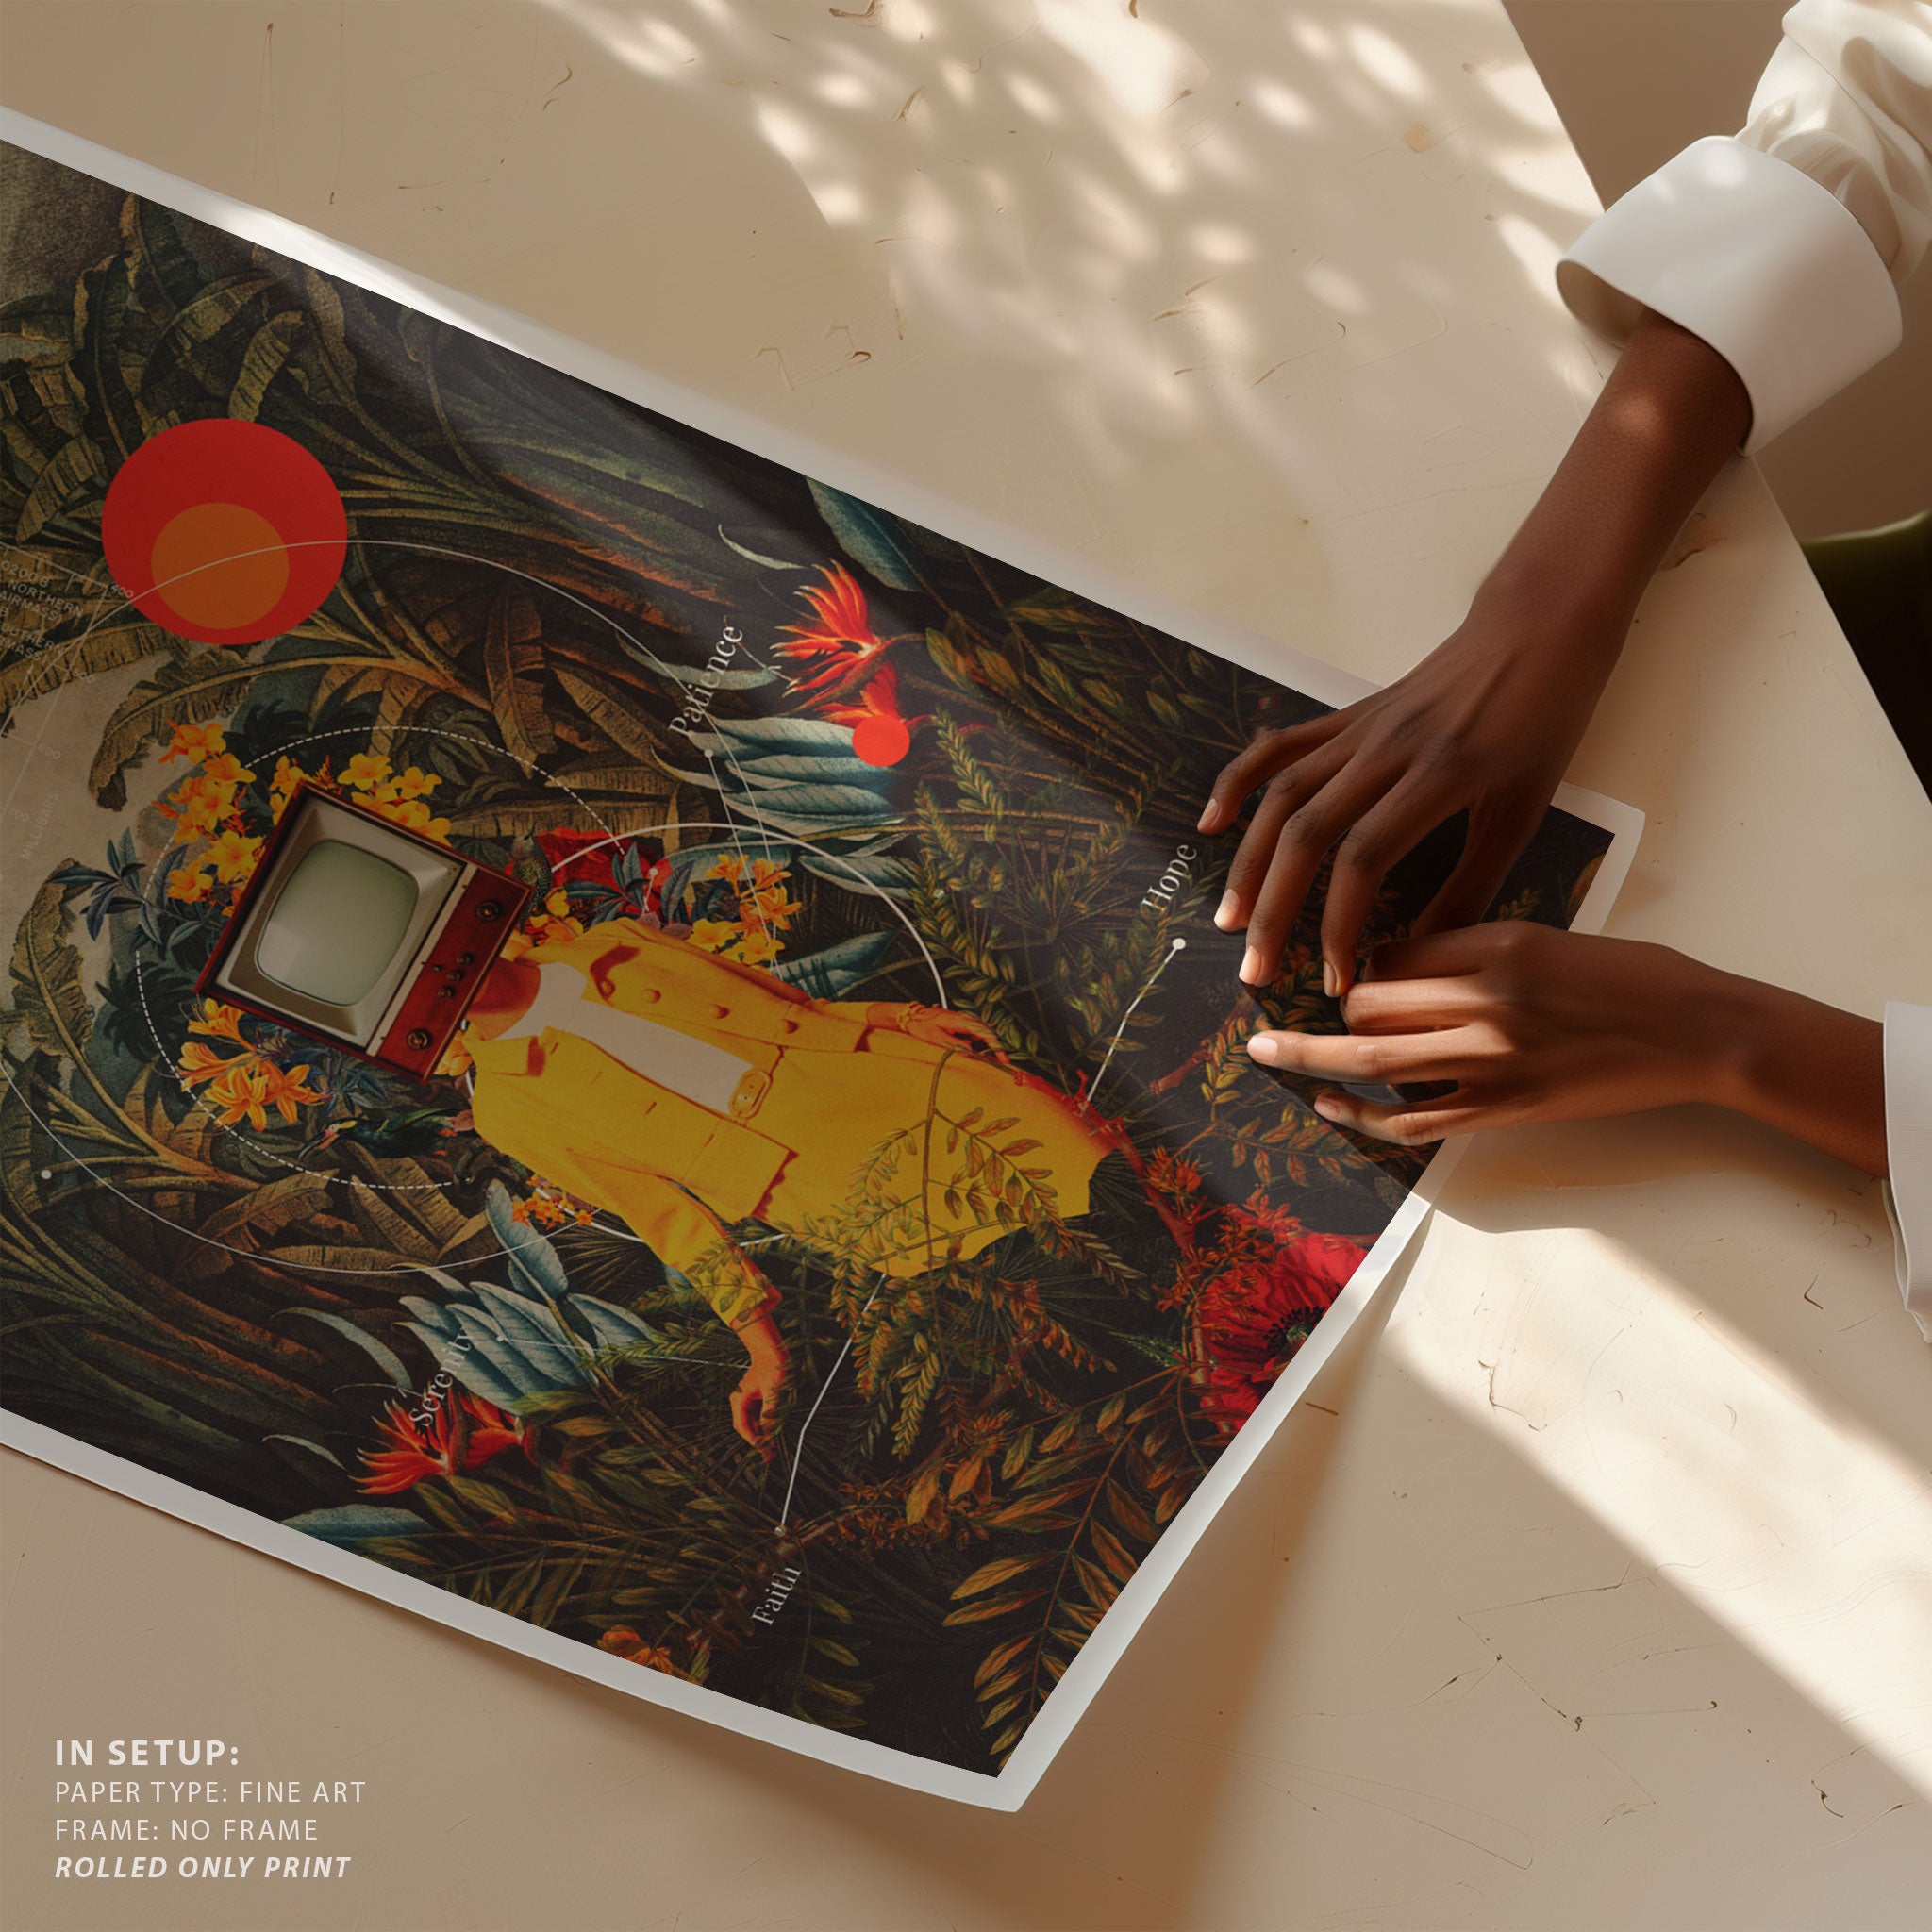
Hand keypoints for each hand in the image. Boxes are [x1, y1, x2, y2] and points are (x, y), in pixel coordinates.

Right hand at [728, 1315, 788, 1454]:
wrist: (773, 1350)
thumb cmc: (773, 1367)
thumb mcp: (774, 1393)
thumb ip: (770, 1415)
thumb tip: (768, 1435)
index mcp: (739, 1399)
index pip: (742, 1427)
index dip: (753, 1441)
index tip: (764, 1451)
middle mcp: (740, 1401)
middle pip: (746, 1427)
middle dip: (757, 1441)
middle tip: (769, 1455)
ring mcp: (747, 1400)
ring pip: (752, 1423)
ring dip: (762, 1434)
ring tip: (773, 1448)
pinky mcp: (755, 1399)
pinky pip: (757, 1416)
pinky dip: (765, 1425)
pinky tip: (773, 1433)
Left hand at [885, 1003, 1005, 1056]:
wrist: (912, 1016)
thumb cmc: (922, 1025)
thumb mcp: (937, 1038)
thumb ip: (955, 1045)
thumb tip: (972, 1052)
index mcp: (962, 1020)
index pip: (985, 1033)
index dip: (997, 1046)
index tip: (1004, 1059)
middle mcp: (966, 1020)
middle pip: (988, 1034)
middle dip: (996, 1048)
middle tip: (1003, 1064)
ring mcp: (964, 1023)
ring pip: (982, 1036)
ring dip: (987, 1048)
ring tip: (993, 1062)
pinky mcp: (960, 1027)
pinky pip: (974, 1037)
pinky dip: (978, 1046)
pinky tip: (979, 1056)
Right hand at [1200, 588, 1622, 991]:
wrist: (1536, 629)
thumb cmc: (1541, 722)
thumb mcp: (1522, 811)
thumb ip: (1472, 885)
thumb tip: (1425, 954)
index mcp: (1439, 774)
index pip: (1364, 859)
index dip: (1339, 926)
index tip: (1336, 981)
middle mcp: (1386, 749)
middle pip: (1307, 834)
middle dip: (1274, 910)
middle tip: (1257, 970)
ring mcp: (1359, 728)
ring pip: (1282, 797)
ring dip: (1249, 864)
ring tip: (1230, 920)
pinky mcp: (1346, 716)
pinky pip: (1279, 748)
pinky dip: (1238, 783)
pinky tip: (1211, 824)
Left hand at [1245, 924, 1885, 1175]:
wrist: (1698, 1032)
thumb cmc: (1631, 977)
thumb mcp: (1546, 938)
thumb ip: (1473, 950)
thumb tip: (1399, 966)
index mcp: (1496, 944)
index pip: (1392, 952)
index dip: (1362, 965)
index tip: (1351, 973)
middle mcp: (1485, 1000)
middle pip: (1369, 1002)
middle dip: (1331, 1010)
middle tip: (1297, 1013)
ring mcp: (1492, 1061)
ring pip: (1374, 1059)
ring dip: (1311, 1057)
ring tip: (1266, 1052)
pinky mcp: (1504, 1110)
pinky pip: (1411, 1118)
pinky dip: (1360, 1113)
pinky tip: (1327, 1104)